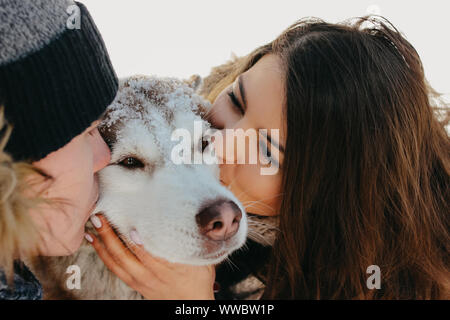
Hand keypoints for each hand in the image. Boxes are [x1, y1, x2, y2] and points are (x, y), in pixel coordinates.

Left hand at [86, 214, 215, 299]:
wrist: (190, 305)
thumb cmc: (198, 280)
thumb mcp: (202, 261)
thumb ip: (193, 243)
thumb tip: (193, 219)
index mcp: (168, 269)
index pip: (150, 255)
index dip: (139, 243)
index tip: (131, 228)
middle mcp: (151, 275)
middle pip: (126, 256)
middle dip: (110, 236)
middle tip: (101, 217)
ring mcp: (140, 280)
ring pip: (116, 262)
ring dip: (102, 244)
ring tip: (93, 226)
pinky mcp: (134, 283)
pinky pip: (115, 269)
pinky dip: (103, 255)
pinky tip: (96, 243)